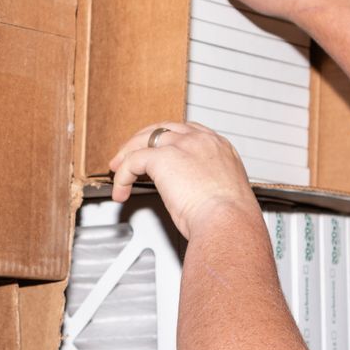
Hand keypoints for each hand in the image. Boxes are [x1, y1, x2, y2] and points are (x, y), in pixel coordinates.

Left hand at [108, 122, 261, 240]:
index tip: (158, 151)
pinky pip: (133, 161)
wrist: (227, 221)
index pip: (188, 131)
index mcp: (219, 147)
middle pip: (163, 129)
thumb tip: (193, 191)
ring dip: (128, 155)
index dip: (168, 140)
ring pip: (145, 140)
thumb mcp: (223, 192)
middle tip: (130, 156)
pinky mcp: (162, 158)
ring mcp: (182, 146)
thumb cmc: (230, 217)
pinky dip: (123, 176)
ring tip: (119, 171)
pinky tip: (121, 190)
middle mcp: (201, 141)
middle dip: (143, 141)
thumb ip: (208, 183)